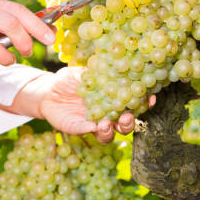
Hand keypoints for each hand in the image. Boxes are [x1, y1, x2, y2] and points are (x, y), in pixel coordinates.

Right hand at [0, 0, 55, 73]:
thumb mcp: (1, 24)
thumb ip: (25, 26)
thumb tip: (53, 31)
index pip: (20, 11)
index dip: (38, 26)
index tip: (51, 40)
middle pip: (9, 24)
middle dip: (24, 42)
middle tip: (28, 52)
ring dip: (4, 59)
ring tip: (8, 61)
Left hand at [16, 67, 154, 143]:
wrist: (48, 91)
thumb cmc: (71, 79)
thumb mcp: (85, 71)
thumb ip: (99, 71)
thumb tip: (113, 64)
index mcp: (114, 99)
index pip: (133, 104)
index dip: (144, 103)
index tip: (151, 98)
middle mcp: (108, 114)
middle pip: (124, 125)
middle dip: (129, 123)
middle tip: (127, 117)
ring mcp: (94, 124)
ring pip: (108, 134)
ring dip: (111, 131)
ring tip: (106, 125)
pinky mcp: (78, 128)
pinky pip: (85, 132)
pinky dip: (90, 130)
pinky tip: (91, 126)